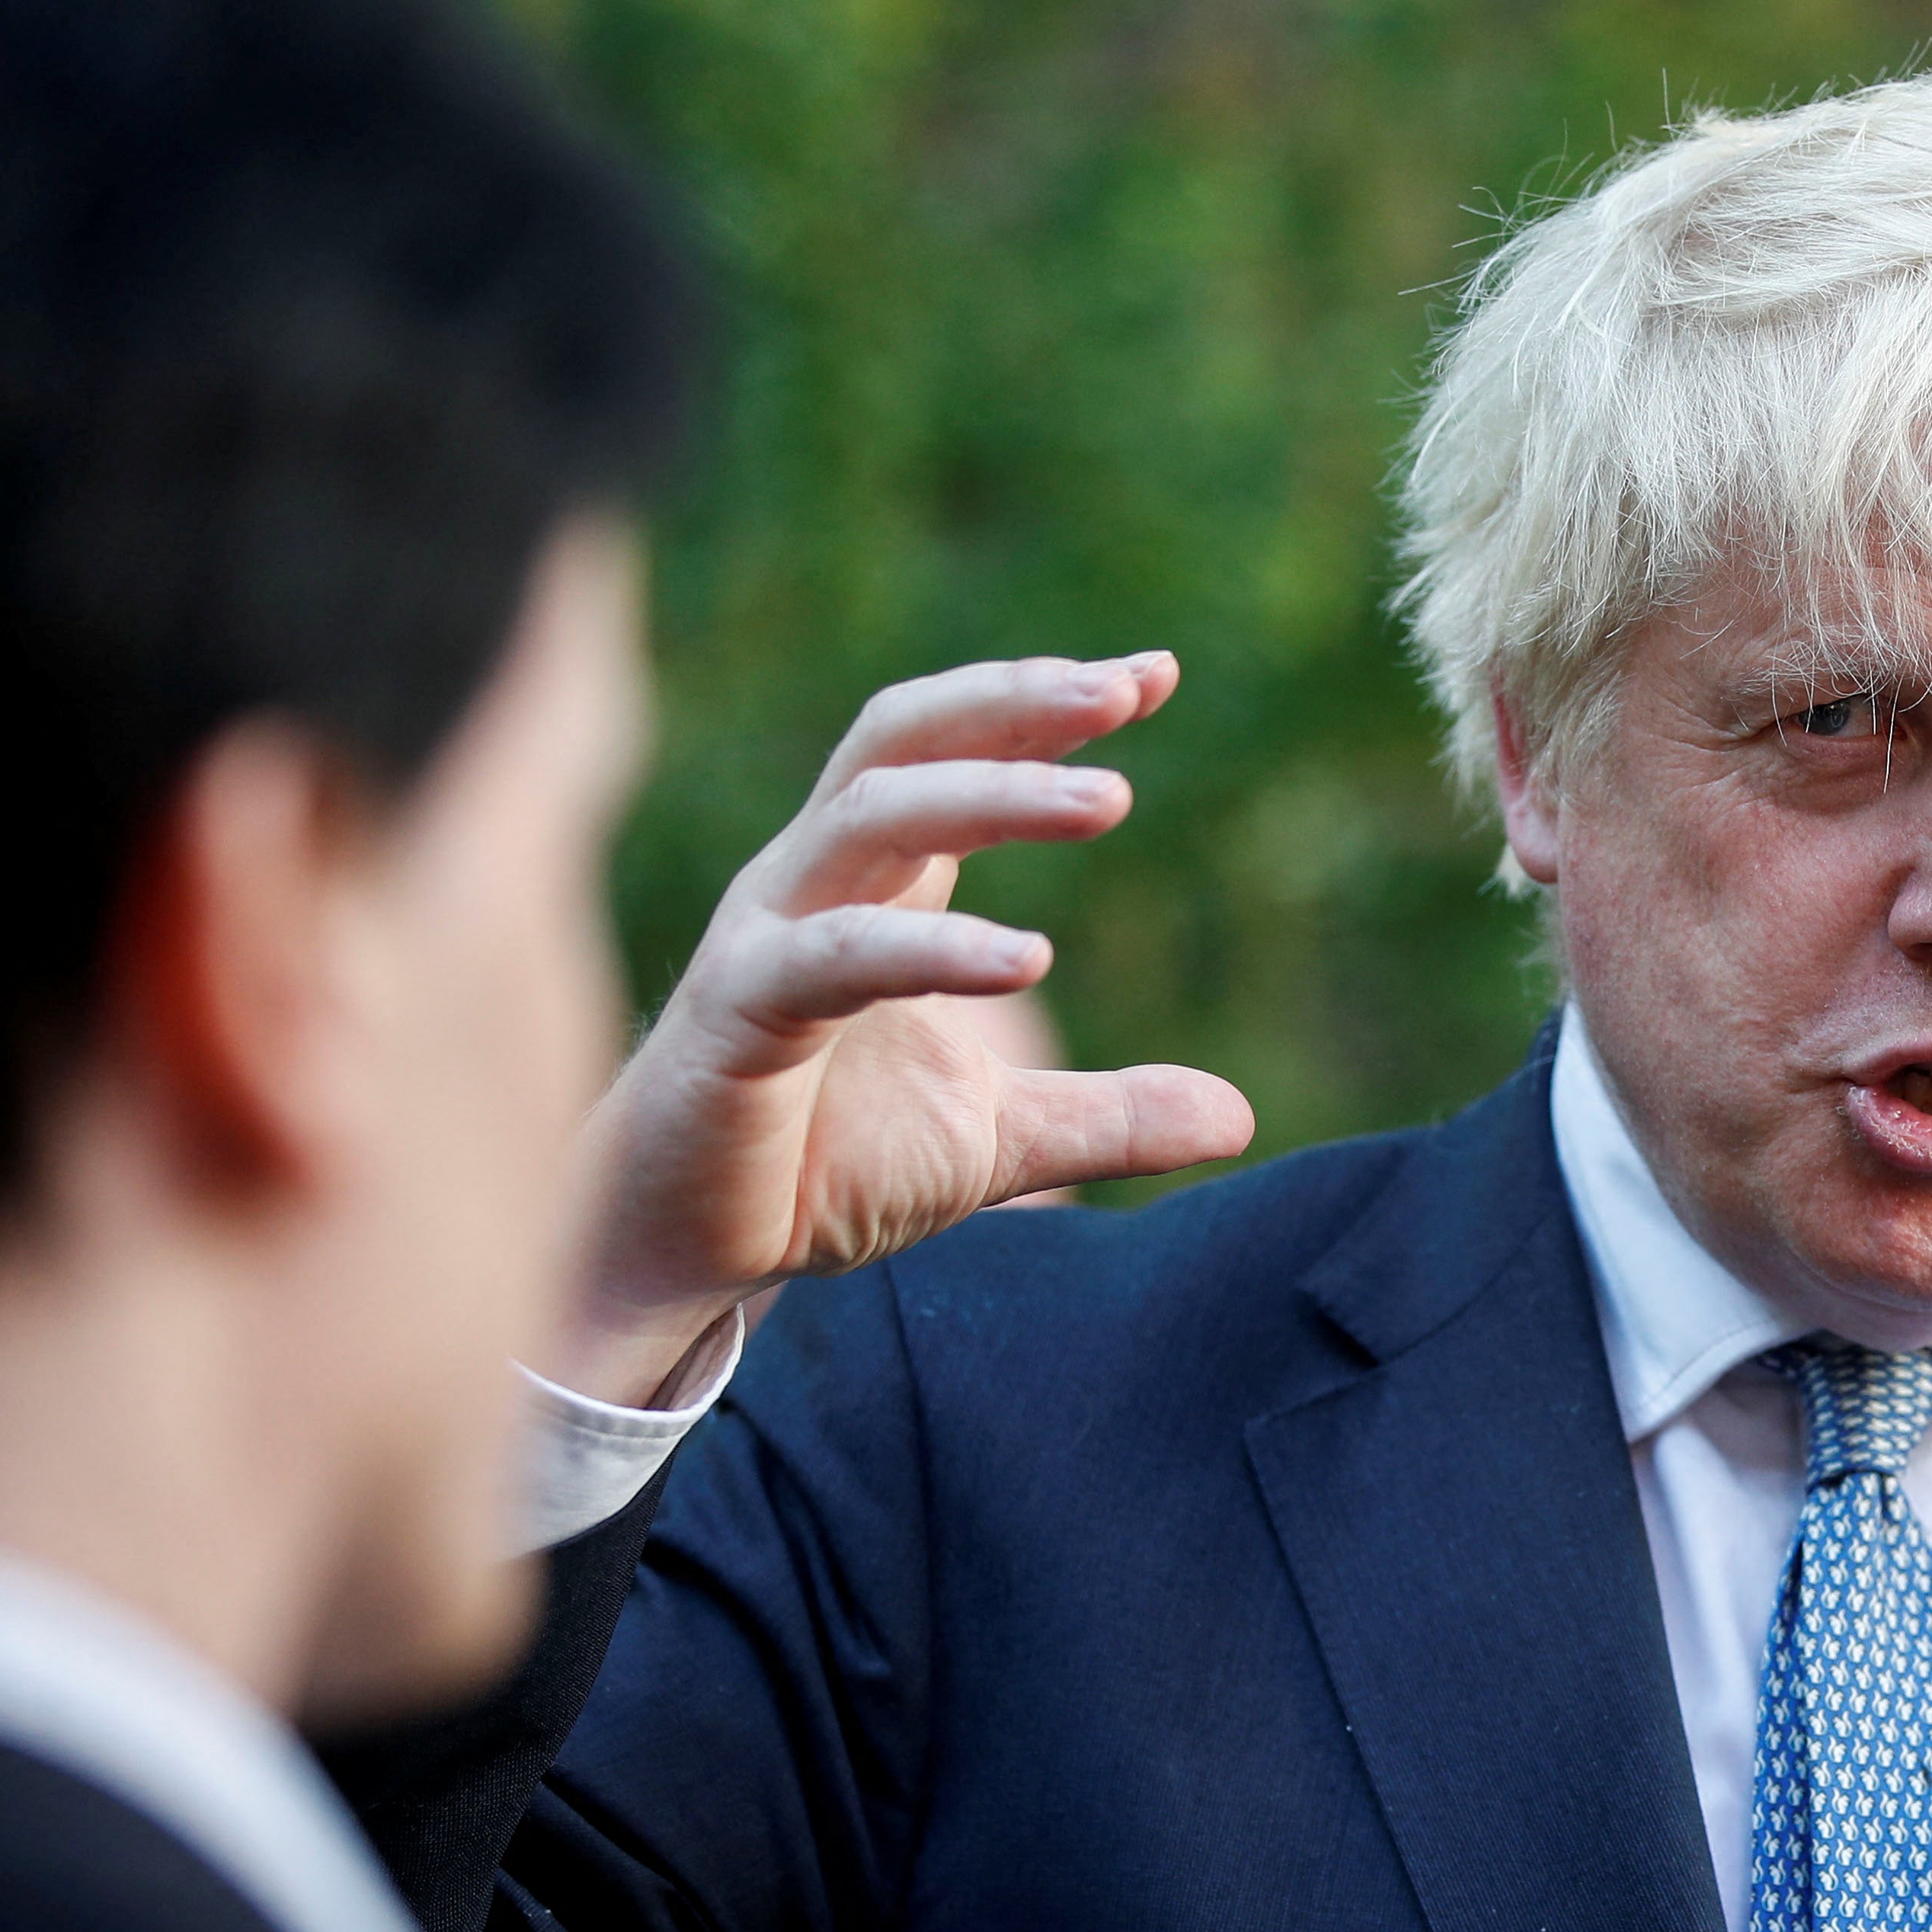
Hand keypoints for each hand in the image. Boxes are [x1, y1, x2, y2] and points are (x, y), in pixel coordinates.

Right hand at [541, 655, 1254, 1403]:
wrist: (691, 1254)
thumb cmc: (823, 1169)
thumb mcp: (999, 1141)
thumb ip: (1111, 1115)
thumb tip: (1240, 1117)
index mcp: (874, 889)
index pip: (956, 755)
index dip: (1043, 707)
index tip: (1151, 676)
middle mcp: (814, 887)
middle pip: (904, 744)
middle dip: (1012, 706)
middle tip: (1121, 693)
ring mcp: (766, 941)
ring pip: (867, 817)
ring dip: (990, 795)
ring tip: (1107, 800)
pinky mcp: (735, 1018)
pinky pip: (833, 957)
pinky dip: (930, 948)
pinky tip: (1026, 958)